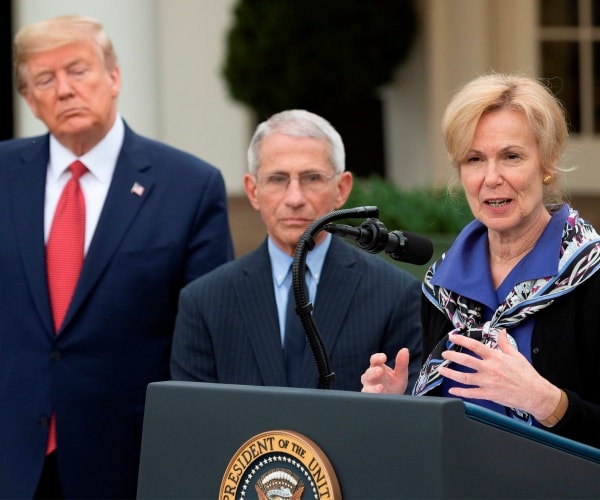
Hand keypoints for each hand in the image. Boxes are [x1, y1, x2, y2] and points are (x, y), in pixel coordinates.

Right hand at [361, 348, 408, 393]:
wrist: (394, 400)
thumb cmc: (395, 385)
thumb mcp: (400, 374)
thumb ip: (402, 363)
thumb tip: (405, 350)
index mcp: (377, 367)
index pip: (374, 360)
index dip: (377, 358)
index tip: (384, 357)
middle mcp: (371, 376)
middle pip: (368, 372)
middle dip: (373, 372)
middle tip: (380, 371)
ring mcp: (369, 387)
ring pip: (366, 386)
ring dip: (372, 386)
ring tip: (381, 387)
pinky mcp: (369, 396)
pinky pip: (367, 395)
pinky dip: (373, 394)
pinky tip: (380, 394)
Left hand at [439, 329, 560, 419]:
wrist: (535, 394)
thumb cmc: (527, 375)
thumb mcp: (516, 355)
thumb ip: (505, 343)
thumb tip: (501, 331)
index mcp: (496, 357)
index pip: (475, 346)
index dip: (462, 340)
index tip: (452, 337)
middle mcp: (490, 369)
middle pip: (466, 360)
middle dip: (452, 356)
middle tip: (444, 354)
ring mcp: (488, 383)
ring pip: (464, 377)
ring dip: (450, 373)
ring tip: (441, 370)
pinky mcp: (489, 394)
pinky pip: (471, 393)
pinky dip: (459, 392)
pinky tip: (451, 390)